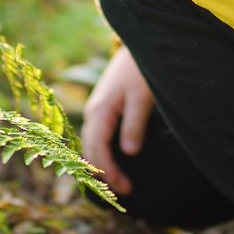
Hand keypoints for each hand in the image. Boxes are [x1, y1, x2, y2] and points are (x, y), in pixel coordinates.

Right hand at [80, 47, 154, 194]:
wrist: (140, 42)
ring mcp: (97, 109)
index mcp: (100, 111)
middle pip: (91, 150)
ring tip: (120, 182)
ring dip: (102, 164)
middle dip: (105, 173)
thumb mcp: (142, 98)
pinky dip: (102, 152)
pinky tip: (113, 161)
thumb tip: (129, 153)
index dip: (110, 172)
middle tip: (127, 190)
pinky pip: (97, 136)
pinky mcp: (104, 107)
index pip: (99, 149)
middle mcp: (94, 112)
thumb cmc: (142, 70)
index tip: (125, 188)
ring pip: (92, 144)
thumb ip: (135, 125)